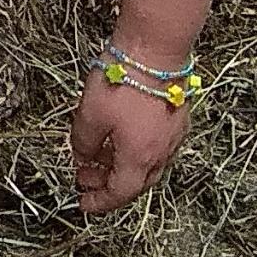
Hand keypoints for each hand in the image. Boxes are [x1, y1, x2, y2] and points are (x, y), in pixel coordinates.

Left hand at [71, 71, 190, 212]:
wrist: (155, 52)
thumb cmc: (123, 83)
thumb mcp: (90, 114)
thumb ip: (83, 141)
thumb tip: (81, 157)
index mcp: (140, 159)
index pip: (120, 193)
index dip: (100, 201)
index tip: (84, 204)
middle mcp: (160, 153)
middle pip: (134, 181)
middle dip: (107, 183)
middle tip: (84, 177)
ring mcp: (171, 137)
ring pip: (144, 163)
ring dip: (118, 165)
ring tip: (94, 154)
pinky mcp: (175, 119)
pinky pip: (152, 146)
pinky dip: (131, 149)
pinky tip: (115, 134)